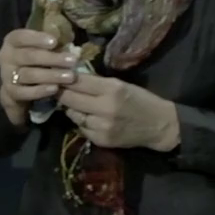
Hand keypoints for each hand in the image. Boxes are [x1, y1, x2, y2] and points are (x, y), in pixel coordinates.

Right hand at [0, 29, 82, 125]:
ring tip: (70, 77)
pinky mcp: (10, 92)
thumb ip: (50, 45)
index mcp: (12, 42)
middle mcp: (6, 57)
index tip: (55, 42)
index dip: (37, 38)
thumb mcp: (38, 48)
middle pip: (28, 56)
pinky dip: (40, 90)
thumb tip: (72, 43)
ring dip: (50, 75)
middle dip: (51, 58)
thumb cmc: (33, 60)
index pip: (20, 37)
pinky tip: (55, 88)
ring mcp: (6, 75)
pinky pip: (25, 92)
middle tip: (72, 61)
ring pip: (28, 74)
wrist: (17, 85)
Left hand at [57, 73, 180, 151]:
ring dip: (71, 108)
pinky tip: (87, 117)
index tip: (55, 74)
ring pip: (72, 114)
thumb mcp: (121, 85)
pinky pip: (81, 127)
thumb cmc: (140, 100)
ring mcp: (102, 127)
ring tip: (74, 102)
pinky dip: (81, 121)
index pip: (77, 81)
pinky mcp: (100, 140)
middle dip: (60, 92)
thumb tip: (71, 76)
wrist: (159, 125)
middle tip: (55, 87)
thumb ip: (97, 82)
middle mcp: (105, 108)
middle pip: (69, 99)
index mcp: (112, 89)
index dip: (63, 78)